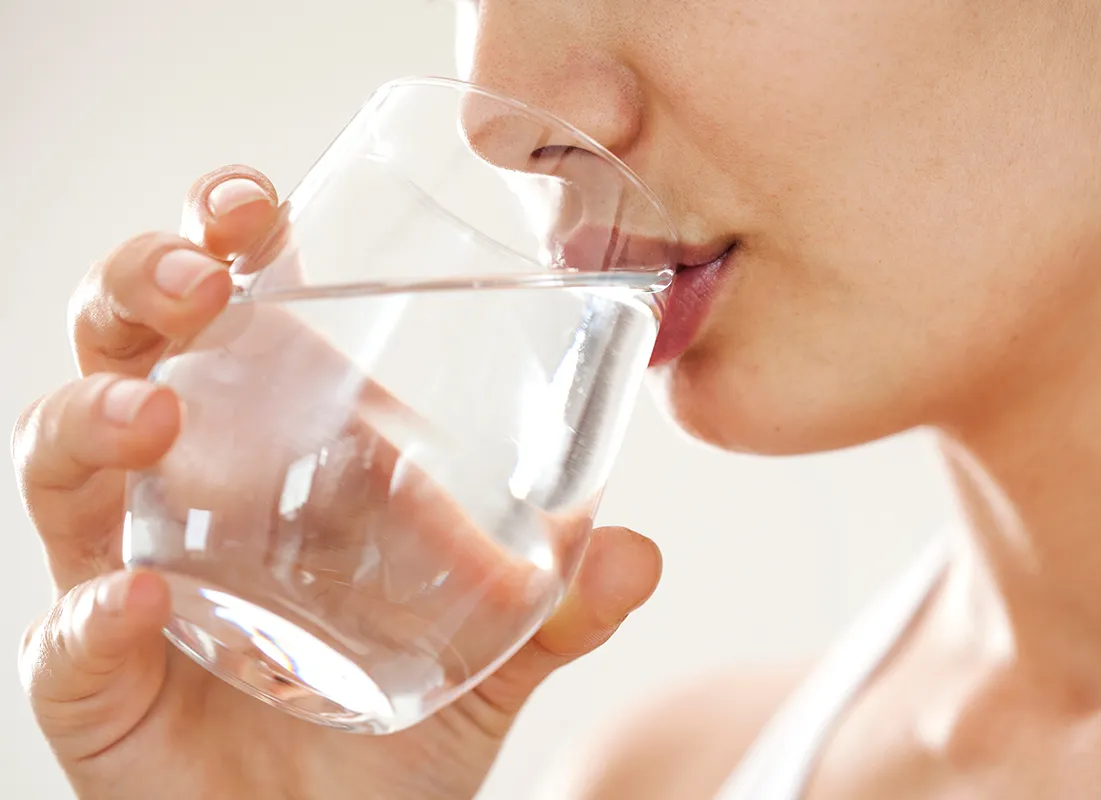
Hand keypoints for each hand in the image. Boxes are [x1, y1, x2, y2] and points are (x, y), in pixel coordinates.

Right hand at [12, 166, 661, 799]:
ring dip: (94, 418)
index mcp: (274, 446)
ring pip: (63, 465)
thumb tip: (637, 553)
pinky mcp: (99, 681)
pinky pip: (67, 638)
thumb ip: (559, 604)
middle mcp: (186, 491)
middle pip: (127, 349)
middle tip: (201, 273)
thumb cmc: (392, 720)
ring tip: (154, 412)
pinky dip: (91, 617)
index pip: (230, 311)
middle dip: (140, 286)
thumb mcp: (491, 647)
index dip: (222, 238)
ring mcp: (128, 574)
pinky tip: (139, 599)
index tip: (259, 202)